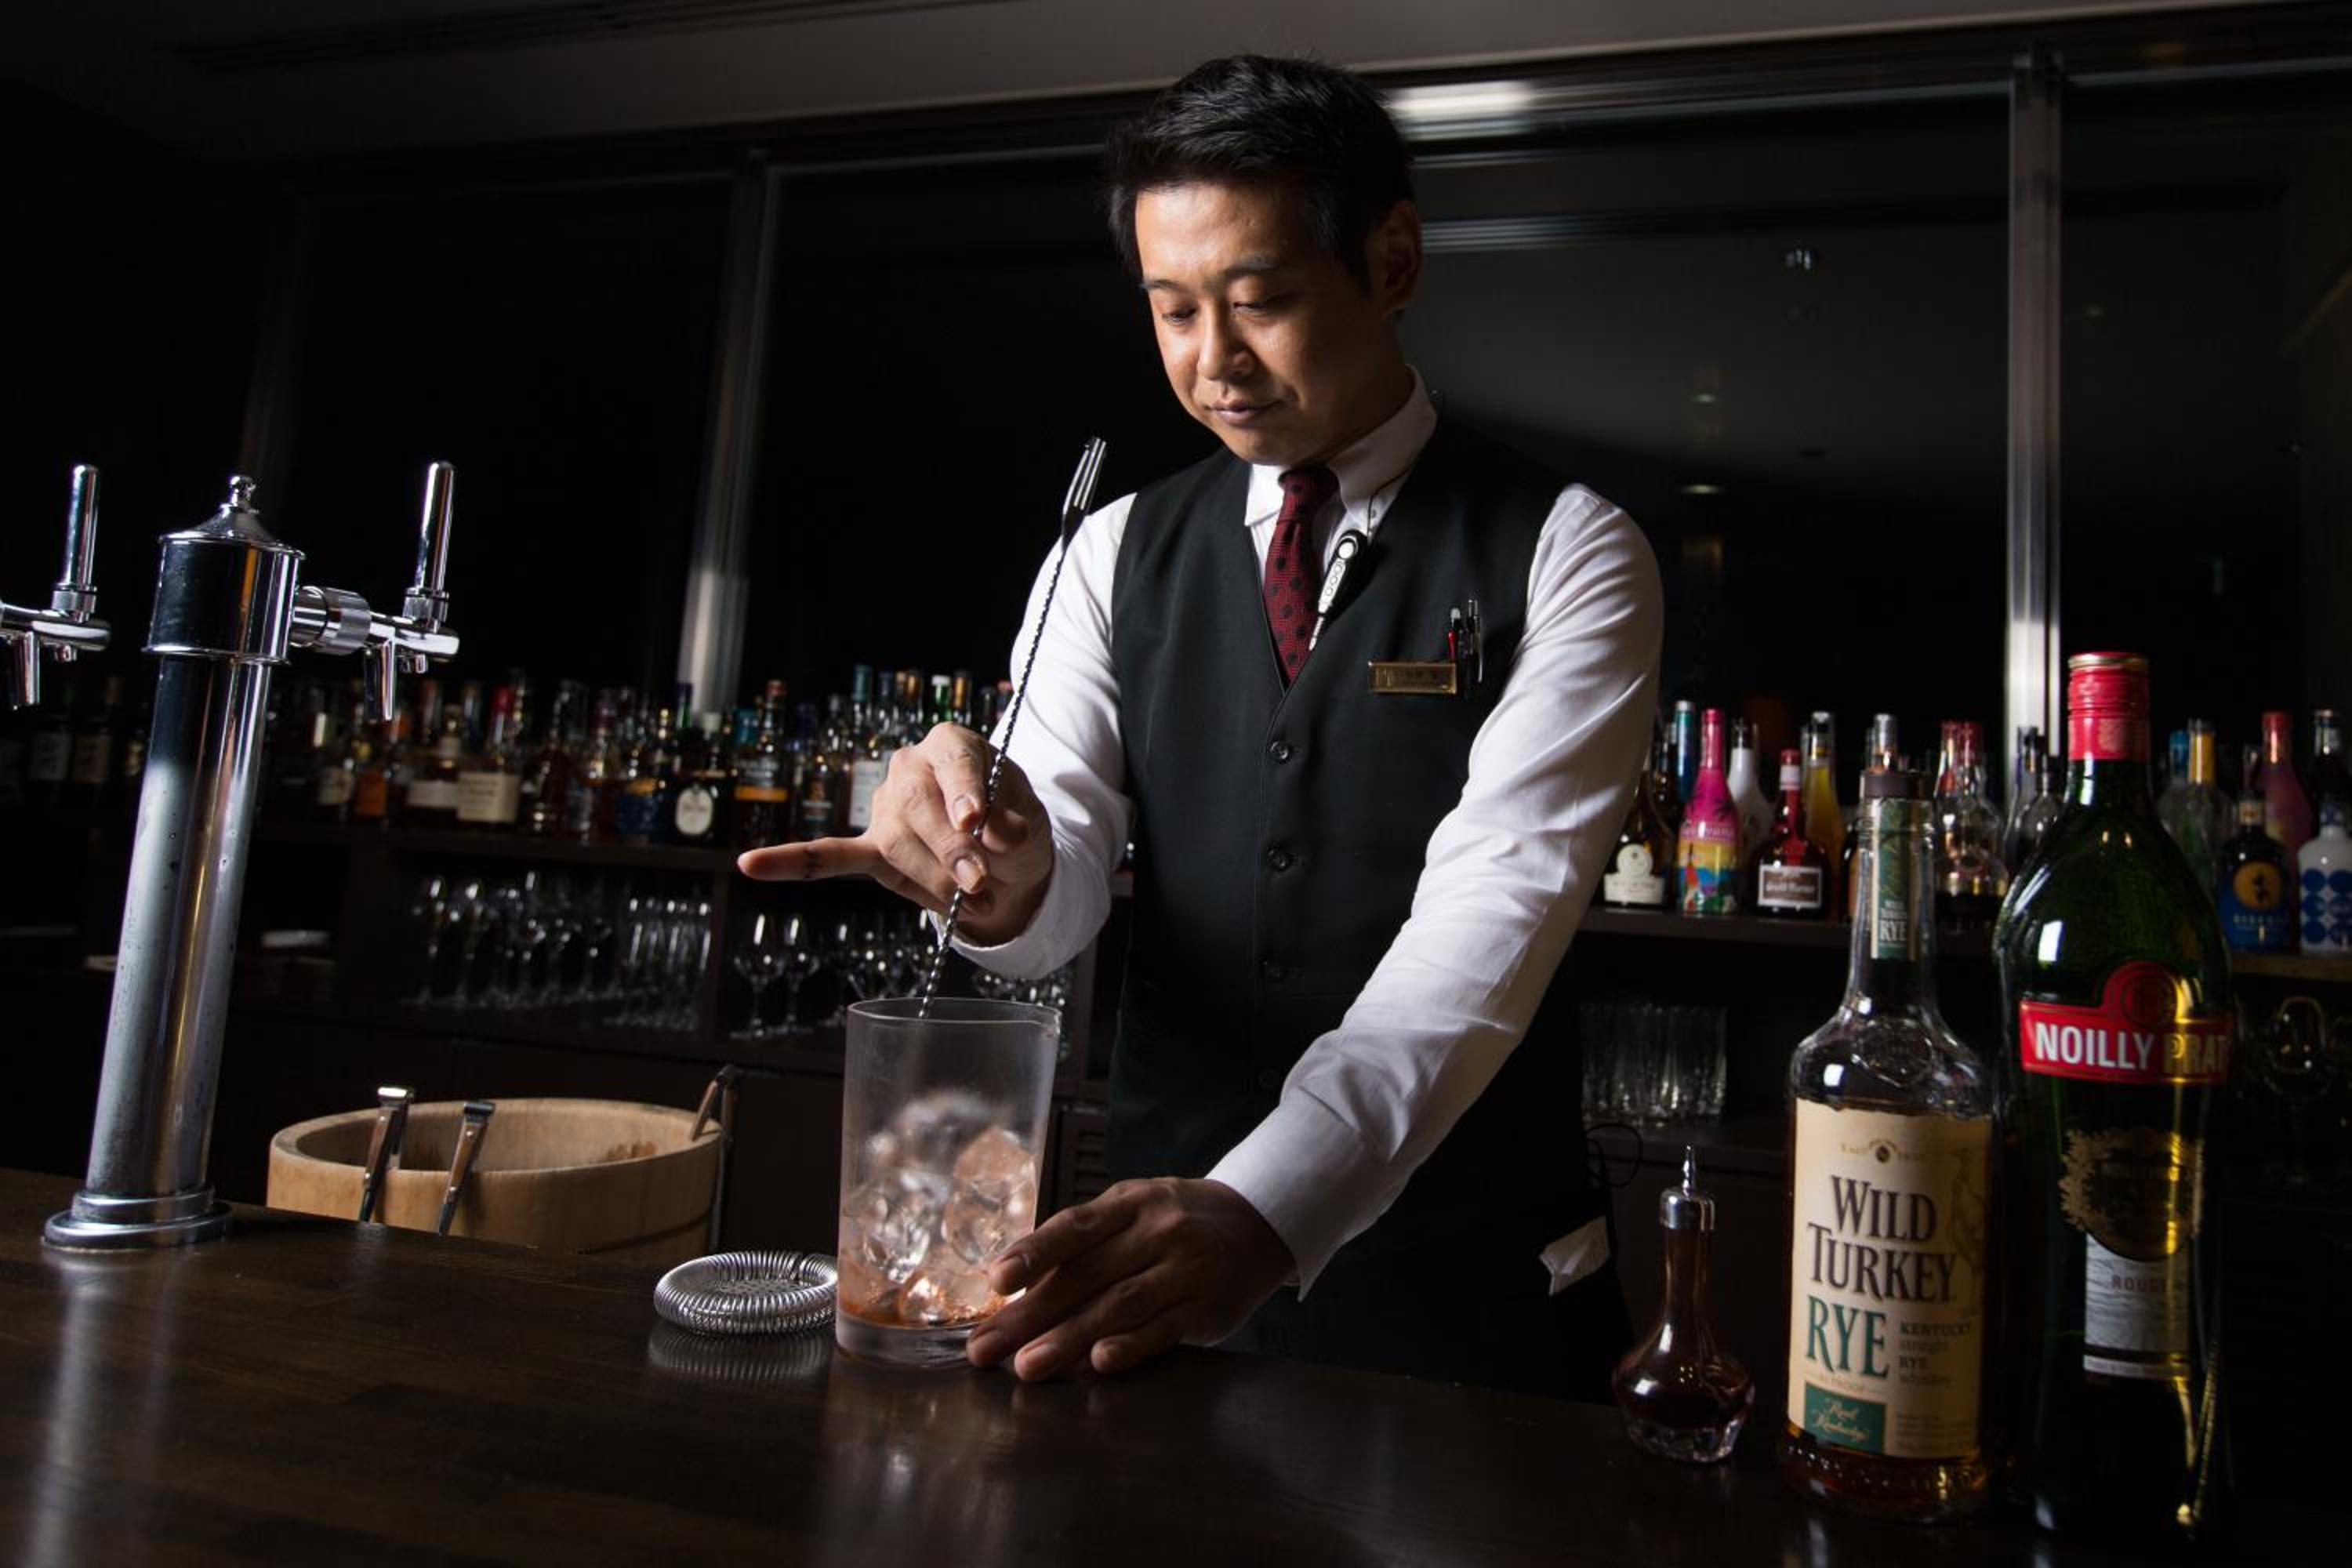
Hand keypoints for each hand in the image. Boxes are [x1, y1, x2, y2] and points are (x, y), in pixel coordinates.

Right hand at [735, 724, 1053, 943]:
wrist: (1005, 857)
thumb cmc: (1014, 826)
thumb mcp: (1029, 817)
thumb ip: (1014, 822)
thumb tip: (996, 834)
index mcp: (951, 745)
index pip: (954, 763)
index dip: (965, 792)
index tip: (977, 821)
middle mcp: (910, 768)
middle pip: (918, 807)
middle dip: (950, 850)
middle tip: (979, 884)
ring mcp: (885, 809)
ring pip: (897, 845)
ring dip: (936, 882)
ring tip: (976, 904)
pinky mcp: (871, 847)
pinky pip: (829, 856)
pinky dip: (792, 863)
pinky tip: (753, 865)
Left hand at [965, 1178, 1294, 1380]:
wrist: (1257, 1225)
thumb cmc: (1175, 1222)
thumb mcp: (1133, 1210)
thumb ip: (1083, 1241)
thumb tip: (1013, 1286)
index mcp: (1130, 1203)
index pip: (1074, 1227)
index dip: (1033, 1253)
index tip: (995, 1281)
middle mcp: (1157, 1232)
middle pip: (1086, 1275)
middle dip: (1030, 1314)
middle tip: (986, 1347)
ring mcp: (1185, 1270)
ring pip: (1119, 1306)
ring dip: (1068, 1338)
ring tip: (1027, 1366)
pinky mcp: (1206, 1308)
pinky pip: (1163, 1331)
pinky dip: (1129, 1347)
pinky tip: (1098, 1363)